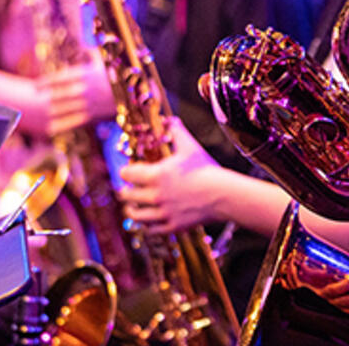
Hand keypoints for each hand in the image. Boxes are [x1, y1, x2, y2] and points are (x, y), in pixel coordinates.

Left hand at [37, 50, 115, 135]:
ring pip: (65, 107)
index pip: (60, 78)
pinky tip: (51, 129)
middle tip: (35, 96)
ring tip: (43, 112)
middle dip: (47, 94)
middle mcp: (84, 89)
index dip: (47, 81)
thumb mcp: (108, 61)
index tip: (36, 84)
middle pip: (59, 92)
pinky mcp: (94, 114)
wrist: (137, 90)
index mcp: (85, 74)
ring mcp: (88, 102)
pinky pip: (74, 120)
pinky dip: (62, 125)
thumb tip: (86, 47)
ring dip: (53, 109)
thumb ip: (94, 55)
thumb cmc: (123, 72)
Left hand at [118, 117, 224, 233]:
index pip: (127, 175)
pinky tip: (147, 222)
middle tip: (125, 190)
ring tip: (131, 208)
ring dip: (131, 211)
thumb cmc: (206, 169)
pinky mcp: (173, 226)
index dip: (125, 172)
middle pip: (127, 196)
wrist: (223, 194)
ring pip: (136, 216)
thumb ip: (176, 131)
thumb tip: (169, 119)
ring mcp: (164, 212)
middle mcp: (156, 195)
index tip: (127, 171)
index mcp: (157, 175)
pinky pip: (151, 230)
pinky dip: (147, 226)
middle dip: (125, 192)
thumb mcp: (190, 146)